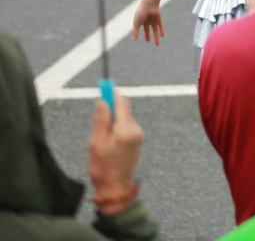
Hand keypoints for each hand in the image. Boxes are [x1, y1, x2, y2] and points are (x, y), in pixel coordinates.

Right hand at [88, 93, 143, 215]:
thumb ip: (100, 120)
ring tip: (101, 140)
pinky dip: (116, 128)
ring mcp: (139, 135)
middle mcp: (136, 129)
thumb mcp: (96, 142)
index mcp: (126, 129)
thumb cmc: (103, 167)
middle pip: (124, 109)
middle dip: (110, 110)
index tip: (103, 87)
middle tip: (96, 122)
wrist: (115, 187)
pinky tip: (108, 143)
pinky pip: (126, 127)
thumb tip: (102, 100)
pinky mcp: (138, 140)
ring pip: (124, 118)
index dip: (113, 94)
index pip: (122, 103)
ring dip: (112, 121)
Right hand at [131, 1, 164, 44]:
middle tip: (148, 41)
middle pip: (147, 30)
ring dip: (156, 37)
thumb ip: (135, 31)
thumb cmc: (141, 12)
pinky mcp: (158, 19)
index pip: (139, 28)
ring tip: (157, 44)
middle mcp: (147, 21)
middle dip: (148, 35)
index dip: (137, 33)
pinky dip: (162, 31)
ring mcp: (153, 20)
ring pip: (155, 30)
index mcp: (140, 21)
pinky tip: (162, 36)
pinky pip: (161, 26)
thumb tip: (134, 39)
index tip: (136, 39)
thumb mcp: (137, 22)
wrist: (149, 4)